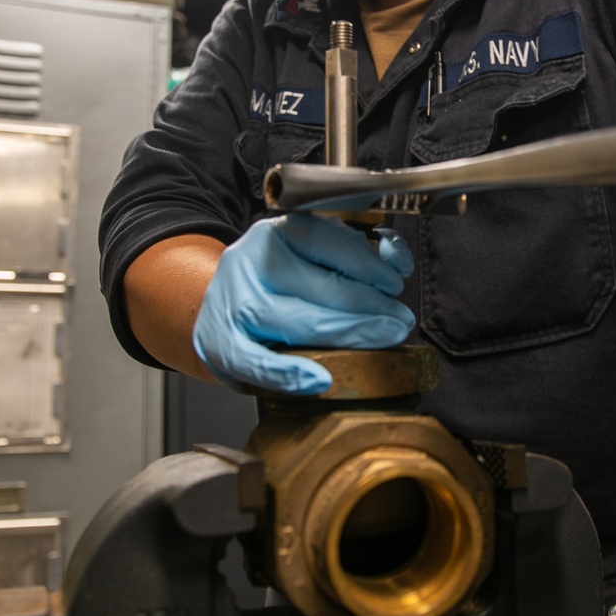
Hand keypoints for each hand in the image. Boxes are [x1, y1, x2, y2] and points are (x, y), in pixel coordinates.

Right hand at [193, 215, 414, 393]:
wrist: (215, 312)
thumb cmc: (275, 287)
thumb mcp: (310, 257)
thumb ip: (355, 252)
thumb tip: (395, 257)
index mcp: (271, 234)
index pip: (322, 238)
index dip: (365, 261)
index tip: (394, 283)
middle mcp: (247, 263)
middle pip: (318, 285)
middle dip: (371, 306)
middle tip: (400, 321)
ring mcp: (231, 304)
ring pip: (296, 321)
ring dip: (348, 333)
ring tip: (382, 339)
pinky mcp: (218, 345)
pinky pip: (256, 362)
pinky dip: (290, 374)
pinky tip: (320, 381)